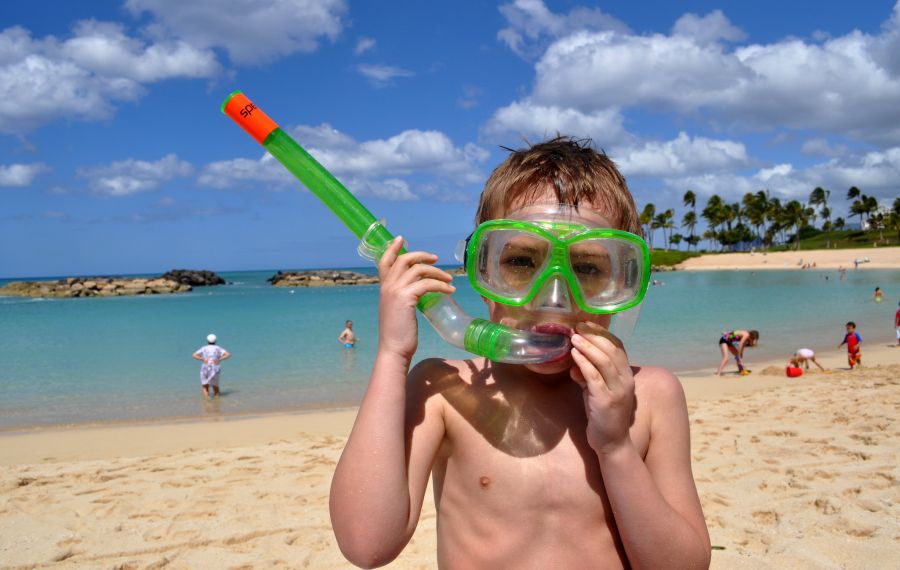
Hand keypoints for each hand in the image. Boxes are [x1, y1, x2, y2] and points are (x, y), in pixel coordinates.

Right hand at [376, 237, 455, 360]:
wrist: (393, 349)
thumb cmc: (398, 334)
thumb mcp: (397, 310)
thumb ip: (402, 297)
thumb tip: (417, 291)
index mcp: (383, 288)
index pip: (384, 261)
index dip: (392, 248)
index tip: (401, 238)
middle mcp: (387, 286)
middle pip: (404, 259)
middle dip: (421, 256)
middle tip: (436, 259)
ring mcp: (396, 290)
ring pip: (419, 270)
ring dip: (437, 272)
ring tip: (449, 280)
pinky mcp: (407, 297)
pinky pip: (428, 283)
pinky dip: (442, 285)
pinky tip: (450, 290)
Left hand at [569, 322, 634, 454]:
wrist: (612, 443)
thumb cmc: (603, 415)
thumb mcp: (595, 391)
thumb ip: (588, 375)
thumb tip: (576, 359)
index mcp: (627, 376)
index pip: (618, 347)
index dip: (603, 334)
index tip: (587, 324)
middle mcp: (626, 381)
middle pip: (611, 350)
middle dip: (594, 335)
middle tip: (578, 326)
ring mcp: (617, 391)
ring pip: (604, 361)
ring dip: (588, 346)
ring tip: (574, 337)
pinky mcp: (605, 400)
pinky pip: (594, 377)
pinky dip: (584, 363)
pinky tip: (574, 355)